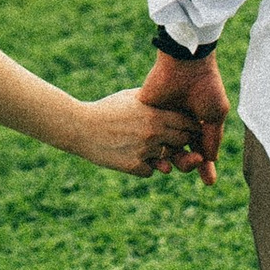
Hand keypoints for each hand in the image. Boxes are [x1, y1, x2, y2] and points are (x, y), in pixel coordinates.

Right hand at [76, 87, 210, 176]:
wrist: (80, 127)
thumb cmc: (106, 109)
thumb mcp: (130, 97)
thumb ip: (153, 100)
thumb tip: (172, 100)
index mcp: (155, 115)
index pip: (188, 123)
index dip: (189, 126)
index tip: (186, 128)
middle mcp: (153, 134)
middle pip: (182, 142)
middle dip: (179, 142)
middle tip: (169, 140)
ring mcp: (144, 151)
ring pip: (168, 159)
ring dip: (161, 156)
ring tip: (142, 145)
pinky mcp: (133, 167)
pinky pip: (150, 171)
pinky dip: (144, 166)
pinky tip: (128, 155)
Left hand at [139, 46, 231, 182]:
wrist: (185, 64)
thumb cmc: (204, 87)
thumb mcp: (214, 114)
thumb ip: (211, 138)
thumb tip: (209, 160)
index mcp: (196, 121)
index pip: (199, 149)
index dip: (204, 166)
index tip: (208, 182)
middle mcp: (179, 122)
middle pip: (183, 152)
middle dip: (191, 163)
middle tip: (196, 163)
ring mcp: (163, 119)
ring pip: (167, 149)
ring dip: (175, 162)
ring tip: (183, 163)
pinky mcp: (148, 115)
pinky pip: (151, 139)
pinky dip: (156, 152)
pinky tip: (164, 162)